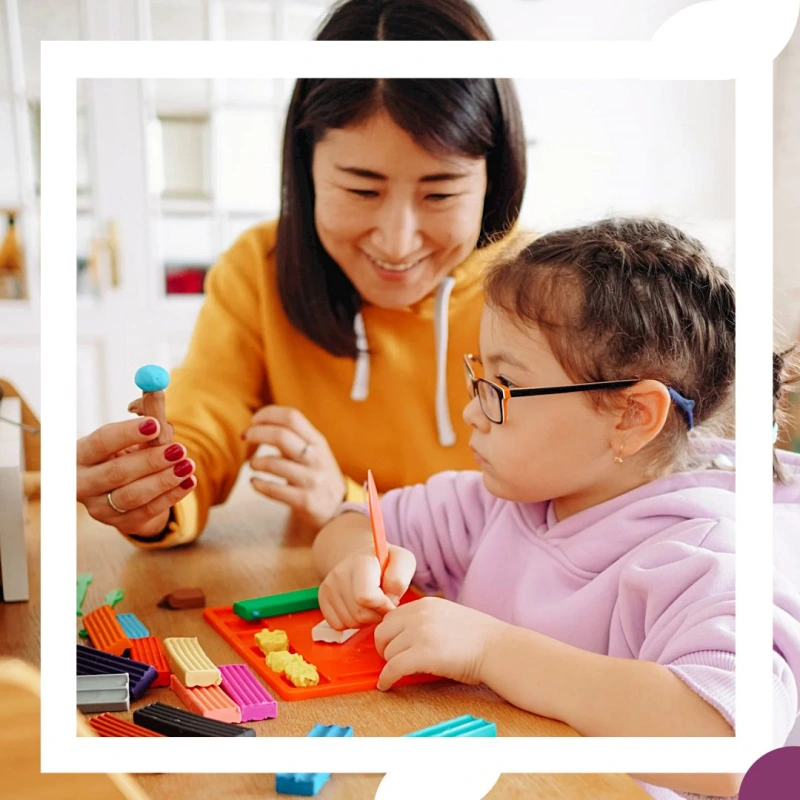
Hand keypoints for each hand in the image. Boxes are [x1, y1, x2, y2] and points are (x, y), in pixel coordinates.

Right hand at [77, 416, 196, 536]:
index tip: (155, 424)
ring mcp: (100, 508)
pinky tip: (189, 481)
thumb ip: (147, 414)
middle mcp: (83, 483)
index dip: (127, 433)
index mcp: (80, 454)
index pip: (100, 442)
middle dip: (150, 461)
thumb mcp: (135, 434)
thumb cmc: (126, 452)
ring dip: (163, 480)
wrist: (124, 487)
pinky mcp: (120, 523)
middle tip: (179, 449)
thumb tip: (156, 390)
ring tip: (188, 465)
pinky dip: (171, 496)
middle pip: (116, 473)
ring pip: (132, 496)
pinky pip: (148, 511)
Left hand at [243, 405, 346, 528]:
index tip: (254, 421)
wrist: (338, 510)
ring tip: (253, 464)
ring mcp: (312, 480)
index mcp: (317, 441)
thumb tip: (258, 423)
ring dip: (256, 462)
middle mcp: (316, 458)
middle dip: (256, 433)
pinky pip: (273, 490)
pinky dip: (258, 484)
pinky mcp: (305, 501)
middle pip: (281, 435)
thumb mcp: (313, 452)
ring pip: (274, 463)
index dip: (268, 415)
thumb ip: (291, 437)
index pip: (292, 417)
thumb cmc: (317, 475)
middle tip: (245, 437)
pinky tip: (254, 482)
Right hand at [318, 544, 415, 629]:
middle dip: (377, 615)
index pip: (366, 597)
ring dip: (366, 620)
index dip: (384, 606)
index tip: (391, 601)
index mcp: (361, 561)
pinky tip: (359, 608)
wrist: (364, 558)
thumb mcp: (403, 561)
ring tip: (372, 604)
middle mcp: (340, 572)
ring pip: (349, 622)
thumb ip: (400, 579)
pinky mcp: (323, 598)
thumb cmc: (387, 562)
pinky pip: (338, 625)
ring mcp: (329, 585)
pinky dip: (352, 623)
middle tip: (383, 603)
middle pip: (359, 614)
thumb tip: (388, 598)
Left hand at [373, 597, 504, 690]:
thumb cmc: (478, 639)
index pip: (391, 617)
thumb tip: (402, 637)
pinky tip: (387, 685)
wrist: (498, 649)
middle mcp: (419, 614)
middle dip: (384, 648)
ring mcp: (420, 633)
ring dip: (391, 664)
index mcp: (426, 604)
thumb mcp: (447, 617)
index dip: (389, 635)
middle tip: (391, 661)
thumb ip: (425, 620)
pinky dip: (386, 678)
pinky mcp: (423, 655)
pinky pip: (393, 668)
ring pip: (388, 652)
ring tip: (400, 672)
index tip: (391, 646)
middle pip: (383, 632)